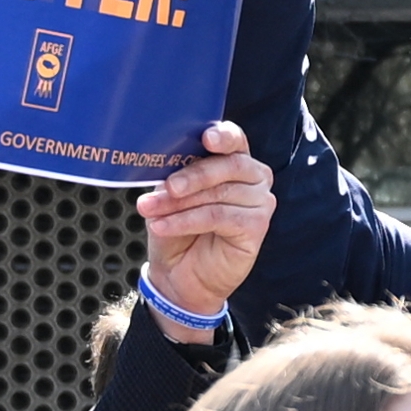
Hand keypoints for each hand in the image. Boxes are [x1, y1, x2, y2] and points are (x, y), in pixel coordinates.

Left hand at [135, 124, 271, 335]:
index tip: (206, 138)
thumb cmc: (178, 228)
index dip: (223, 136)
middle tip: (166, 187)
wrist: (179, 275)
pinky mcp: (257, 227)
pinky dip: (186, 220)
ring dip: (180, 203)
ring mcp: (260, 202)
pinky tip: (162, 226)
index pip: (234, 140)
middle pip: (228, 165)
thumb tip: (163, 161)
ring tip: (150, 211)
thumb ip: (176, 174)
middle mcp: (254, 177)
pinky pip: (219, 216)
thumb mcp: (172, 196)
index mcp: (234, 160)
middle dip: (192, 175)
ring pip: (219, 193)